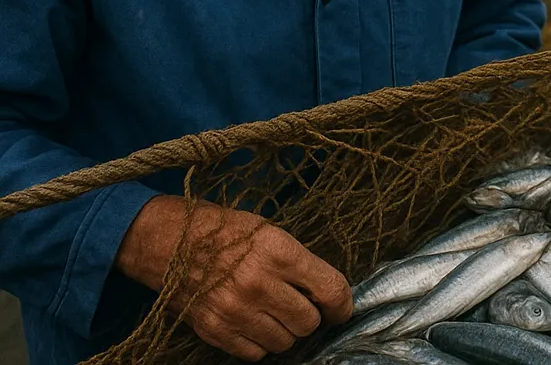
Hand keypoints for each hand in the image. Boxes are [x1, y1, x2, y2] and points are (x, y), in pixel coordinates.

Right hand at [116, 196, 350, 360]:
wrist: (173, 243)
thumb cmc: (227, 231)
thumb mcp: (271, 231)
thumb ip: (299, 262)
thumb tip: (326, 290)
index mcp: (279, 252)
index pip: (329, 289)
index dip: (343, 303)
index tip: (341, 306)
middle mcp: (260, 284)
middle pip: (308, 322)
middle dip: (311, 316)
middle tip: (303, 305)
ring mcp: (237, 311)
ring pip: (284, 342)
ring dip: (286, 331)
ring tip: (275, 311)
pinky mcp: (216, 331)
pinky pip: (255, 353)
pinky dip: (261, 342)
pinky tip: (255, 322)